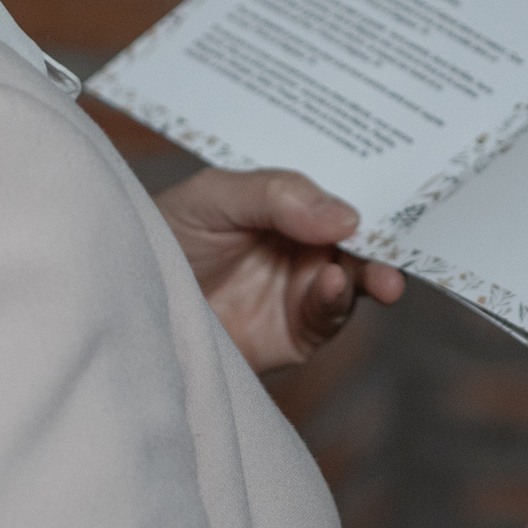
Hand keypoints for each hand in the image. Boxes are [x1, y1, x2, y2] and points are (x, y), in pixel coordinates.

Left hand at [153, 168, 405, 373]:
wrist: (123, 302)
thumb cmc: (161, 236)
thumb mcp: (215, 197)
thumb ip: (278, 196)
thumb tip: (348, 216)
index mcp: (288, 205)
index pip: (342, 194)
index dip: (376, 193)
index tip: (403, 195)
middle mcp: (303, 245)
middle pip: (361, 239)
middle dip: (387, 240)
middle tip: (403, 243)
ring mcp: (301, 290)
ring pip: (355, 279)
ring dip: (370, 274)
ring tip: (375, 275)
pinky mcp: (295, 335)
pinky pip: (327, 317)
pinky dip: (336, 301)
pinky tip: (330, 285)